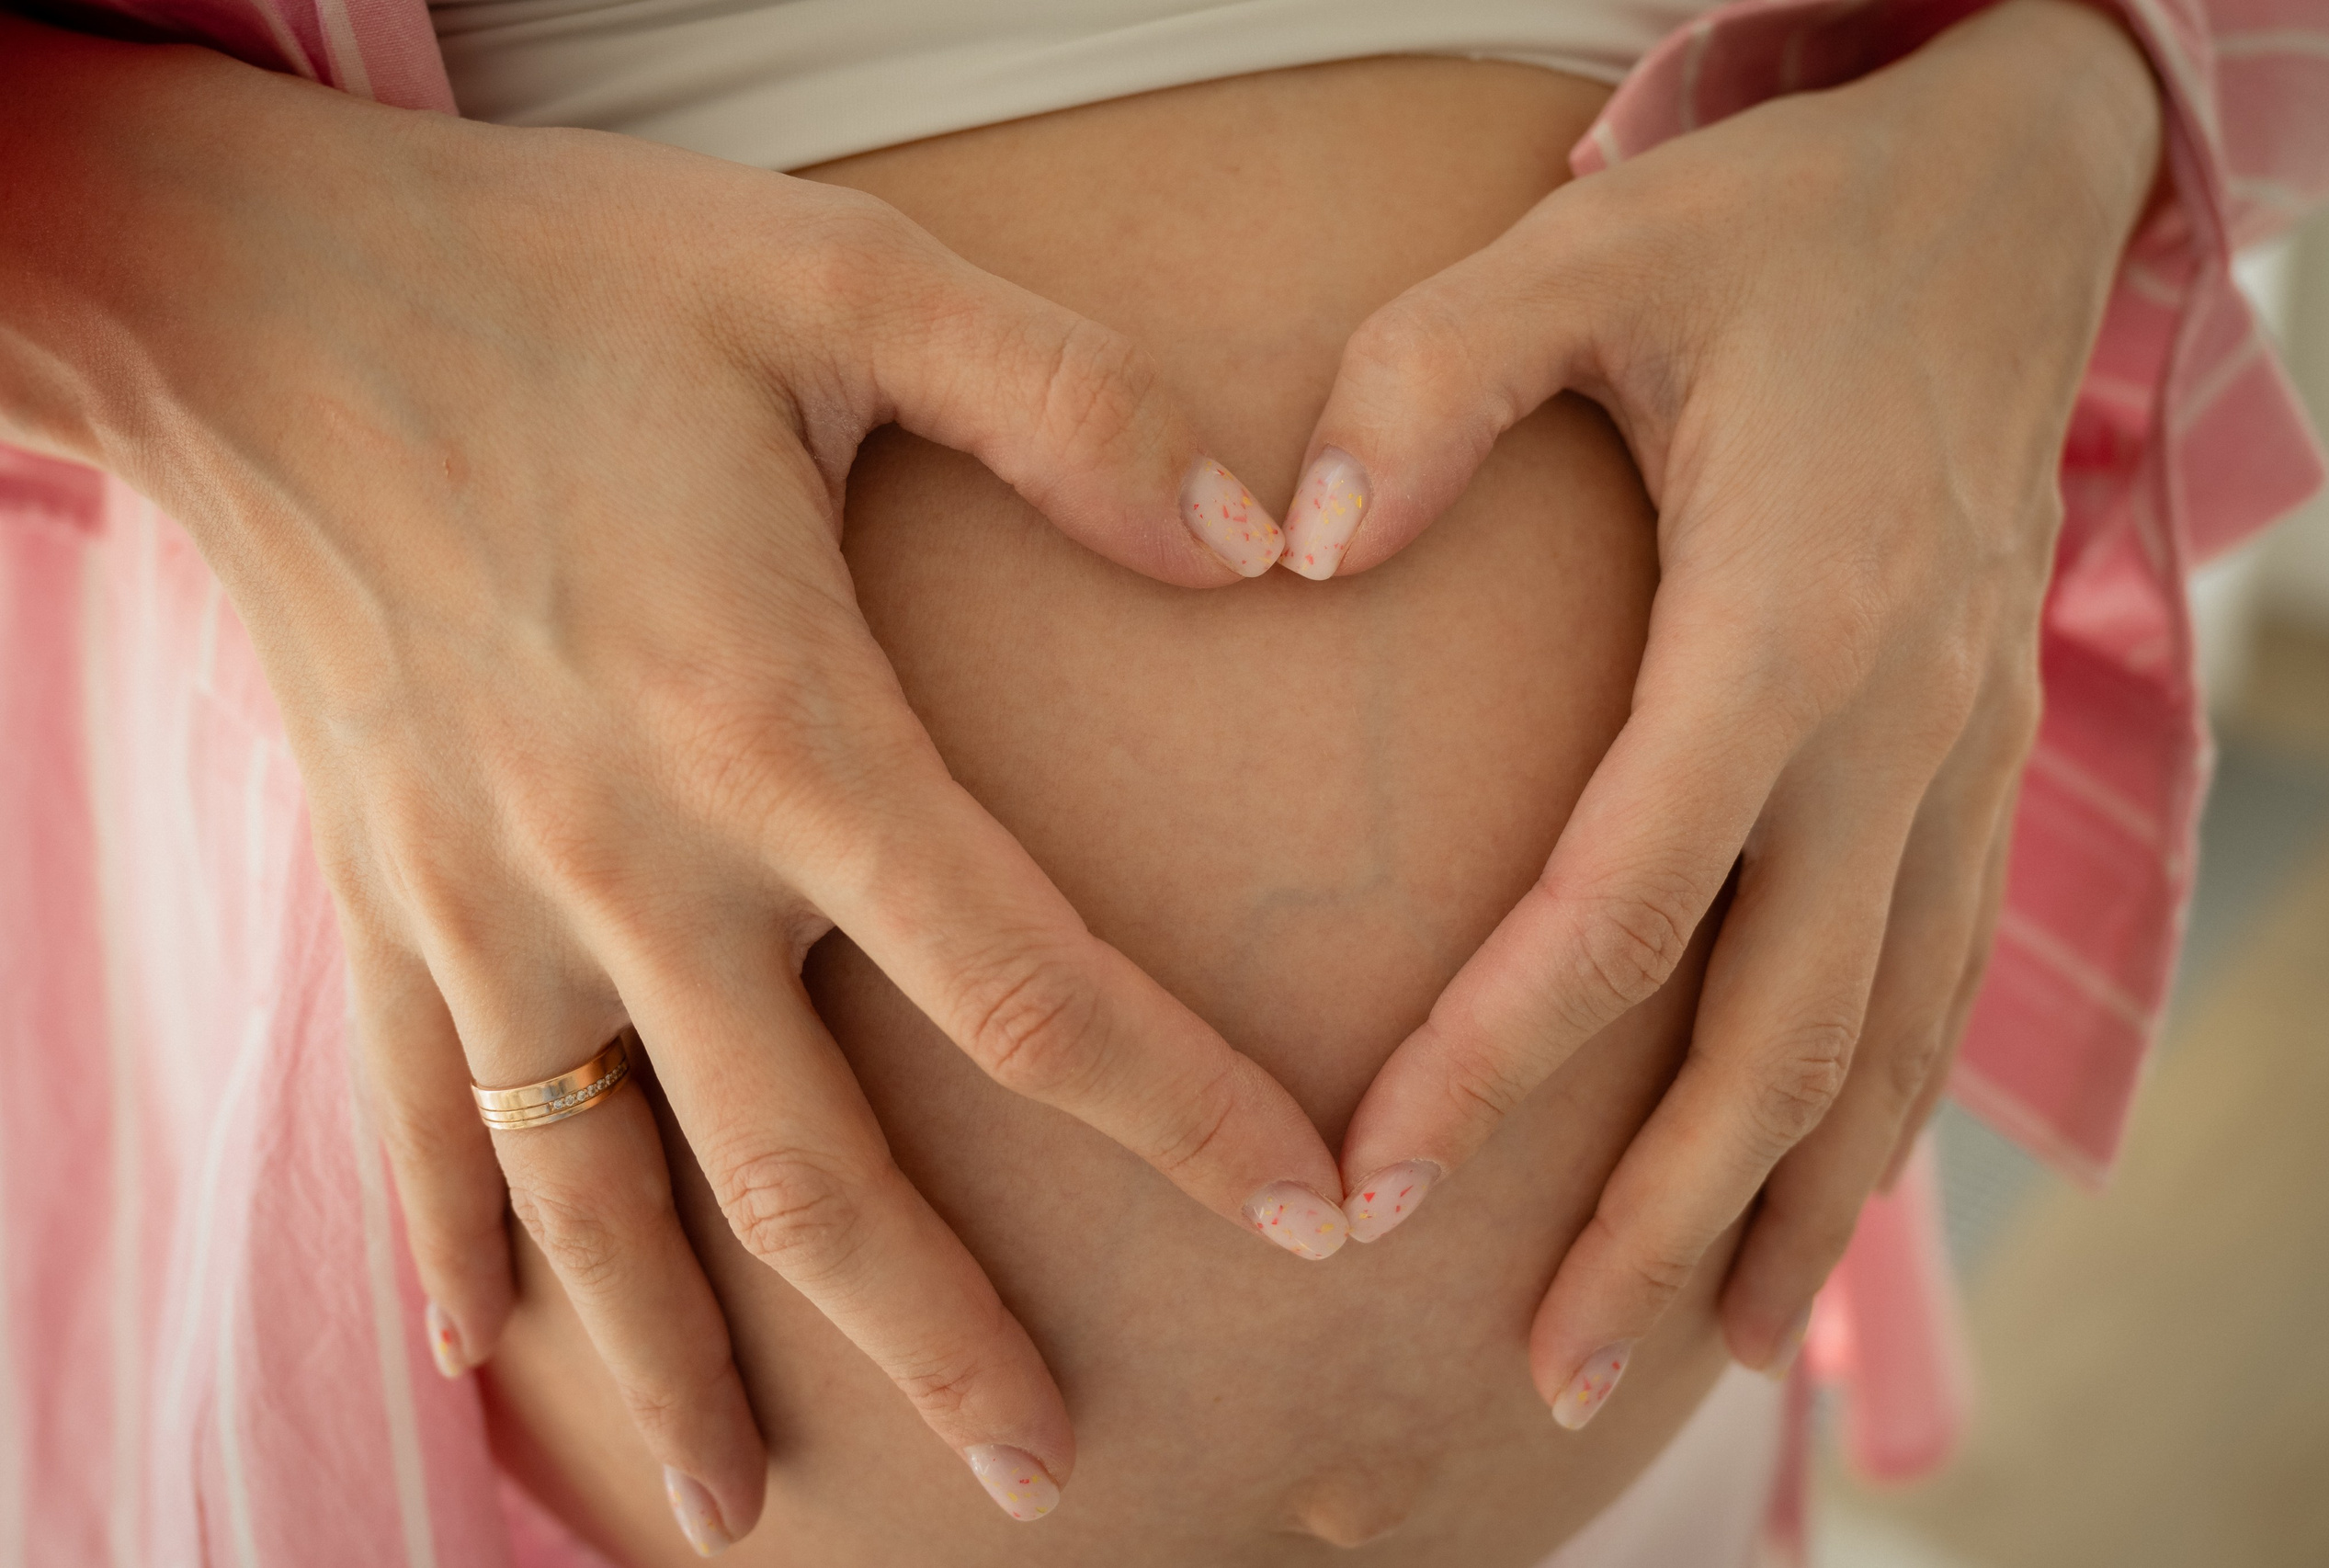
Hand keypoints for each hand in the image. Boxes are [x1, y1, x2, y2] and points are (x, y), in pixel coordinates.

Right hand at [0, 21, 1345, 1541]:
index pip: (1025, 985)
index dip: (1183, 1117)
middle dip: (938, 1339)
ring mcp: (481, 902)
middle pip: (810, 1169)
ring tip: (748, 1516)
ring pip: (603, 1197)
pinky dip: (457, 1251)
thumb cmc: (560, 275)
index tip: (1309, 1217)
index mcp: (777, 726)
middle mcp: (629, 862)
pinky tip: (495, 1360)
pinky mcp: (377, 890)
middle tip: (1044, 1472)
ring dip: (683, 1368)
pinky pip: (414, 1121)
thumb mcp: (841, 278)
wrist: (243, 288)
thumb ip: (1068, 406)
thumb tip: (1259, 540)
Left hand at [1278, 0, 2160, 1412]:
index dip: (1496, 1059)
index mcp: (1788, 626)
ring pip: (1891, 1041)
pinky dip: (1880, 1115)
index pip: (1624, 901)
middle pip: (1780, 1034)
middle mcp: (1900, 730)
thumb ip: (1422, 388)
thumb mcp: (1582, 249)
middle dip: (1660, 1221)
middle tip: (1537, 1374)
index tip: (1374, 1180)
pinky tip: (1812, 1202)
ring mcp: (1962, 759)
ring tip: (1700, 1353)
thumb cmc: (1773, 231)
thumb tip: (1294, 552)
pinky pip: (1939, 979)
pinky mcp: (1980, 762)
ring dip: (1795, 1211)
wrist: (2007, 203)